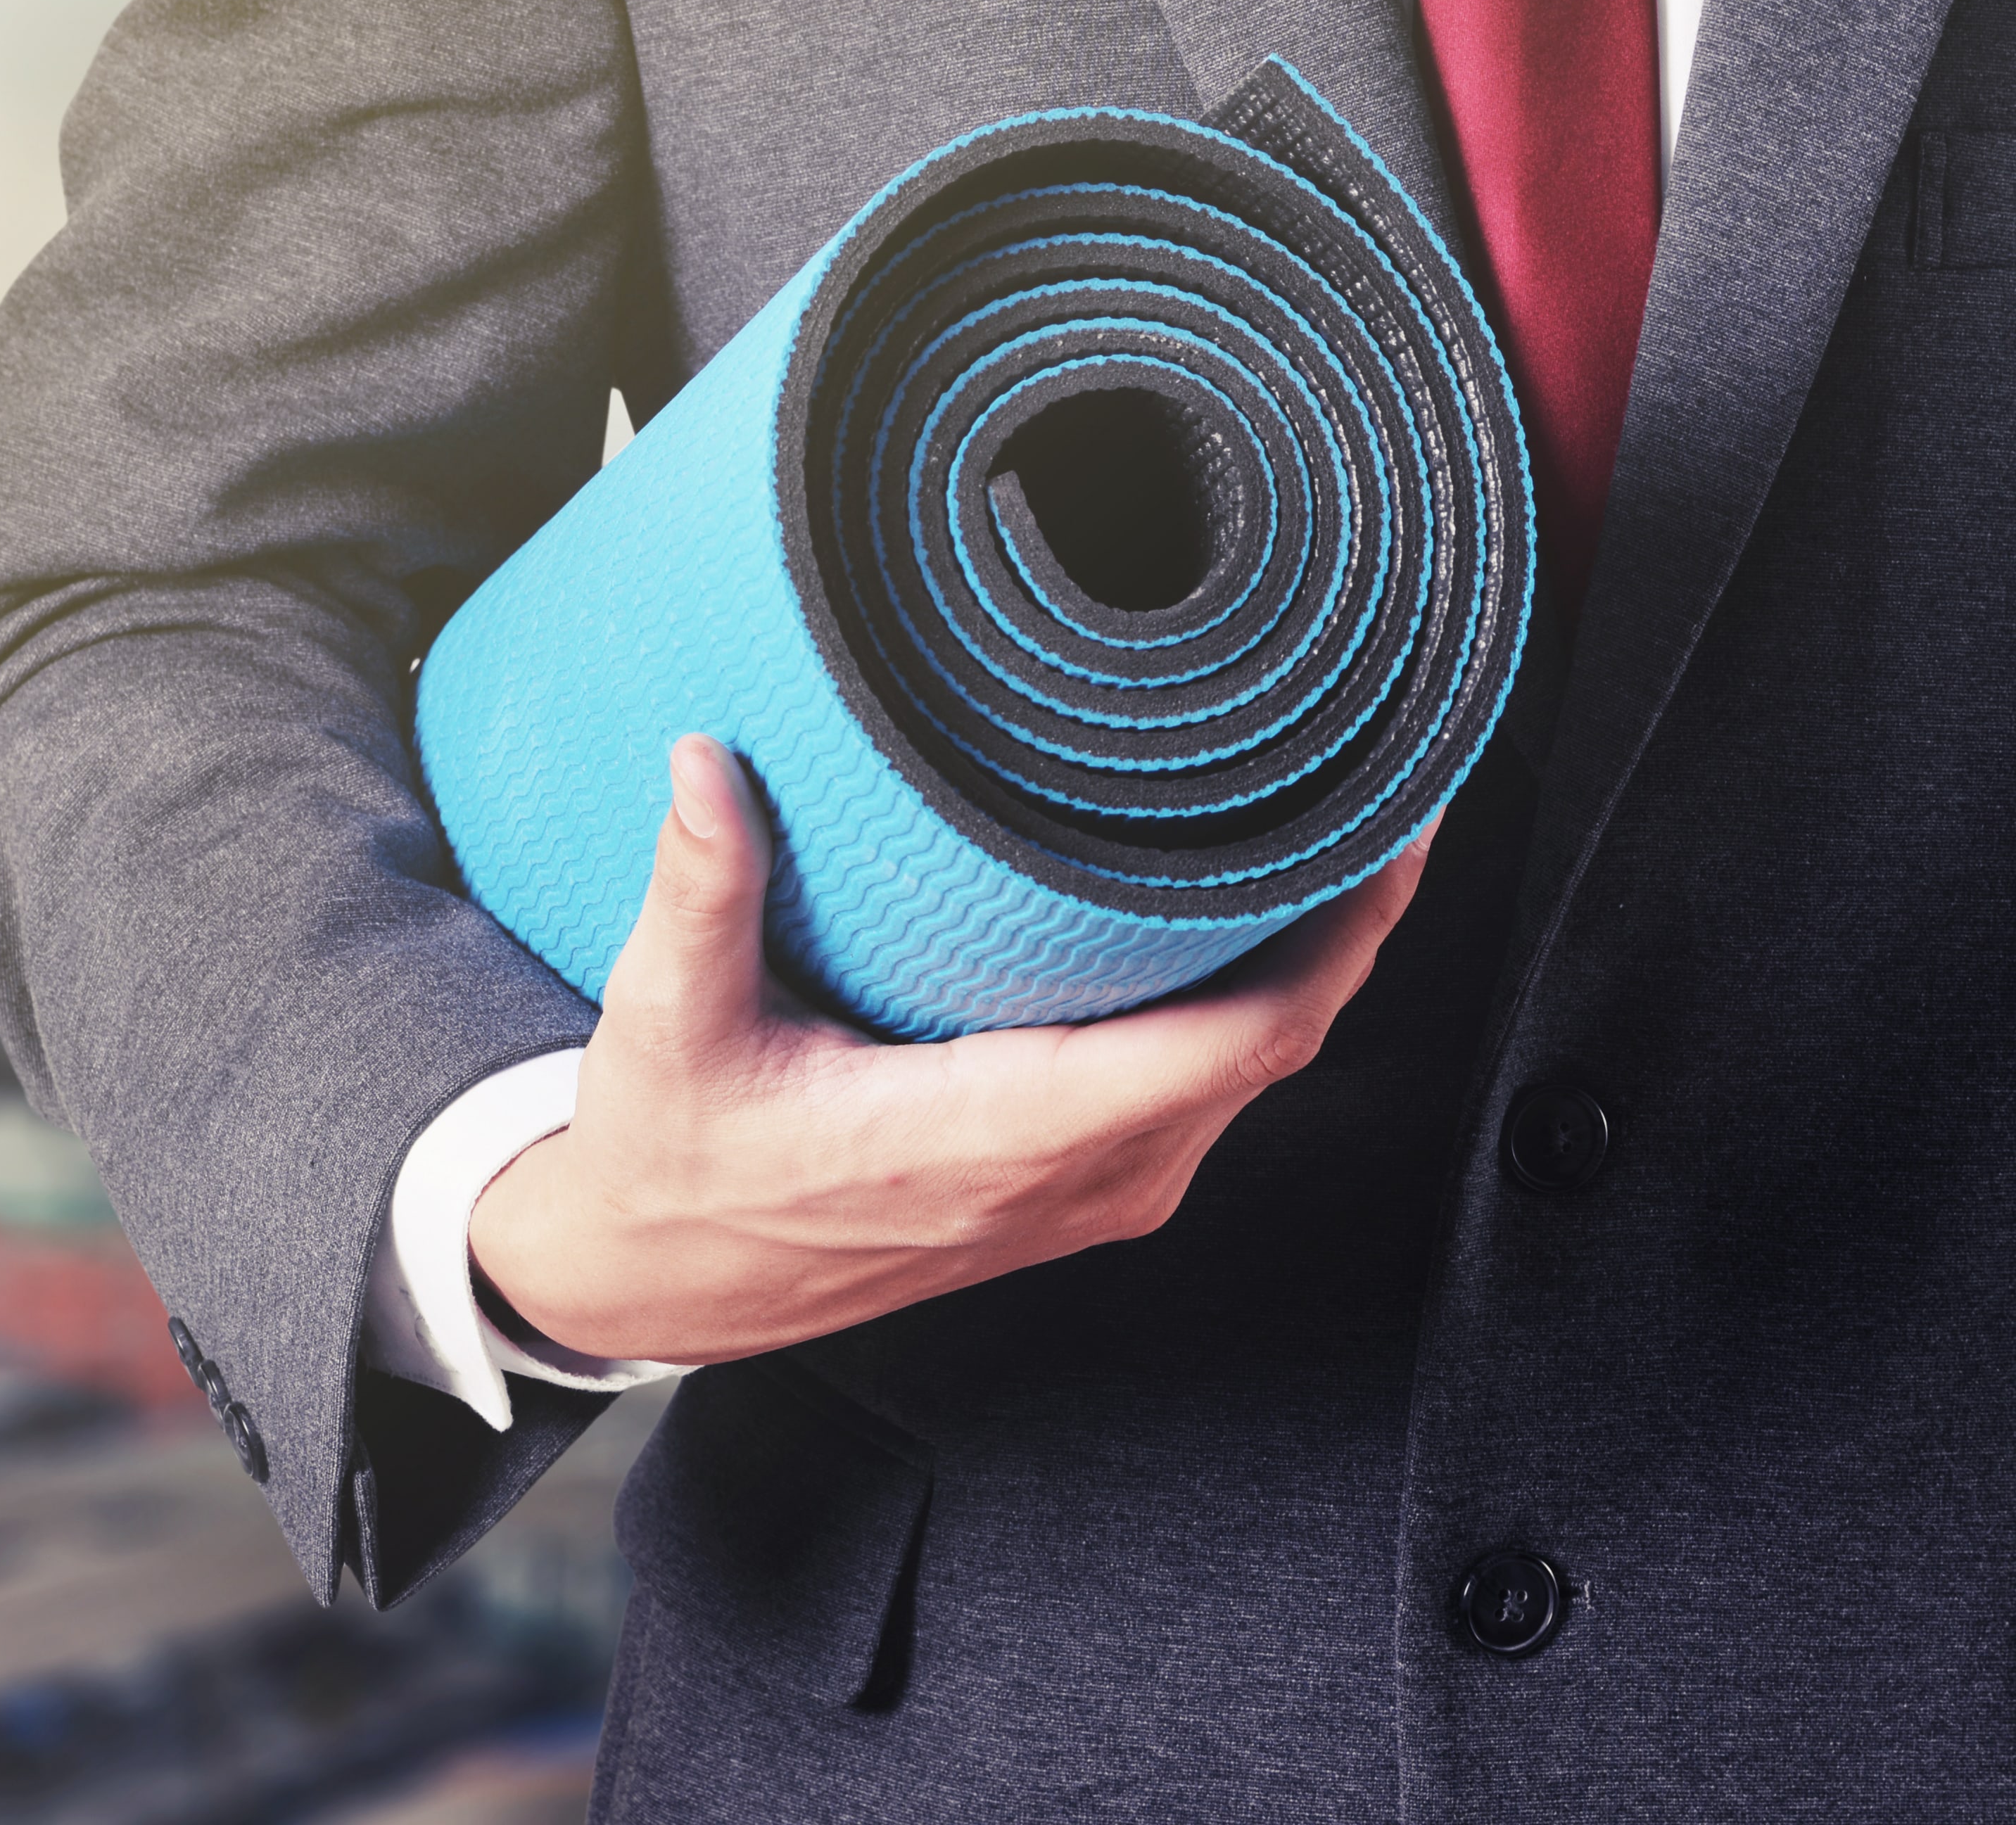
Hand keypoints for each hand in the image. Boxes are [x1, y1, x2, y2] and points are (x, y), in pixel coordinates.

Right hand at [466, 734, 1430, 1367]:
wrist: (656, 1279)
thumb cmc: (671, 1164)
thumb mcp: (668, 1024)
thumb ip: (700, 889)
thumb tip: (706, 763)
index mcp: (998, 1139)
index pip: (1238, 1041)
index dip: (1340, 931)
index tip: (1385, 819)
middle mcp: (1073, 1180)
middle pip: (1282, 1043)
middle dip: (1351, 910)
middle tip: (1376, 766)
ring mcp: (1088, 1194)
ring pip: (1256, 1068)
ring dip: (1313, 952)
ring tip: (1333, 816)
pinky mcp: (1078, 1186)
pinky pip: (1211, 1086)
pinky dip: (1257, 998)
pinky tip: (1251, 912)